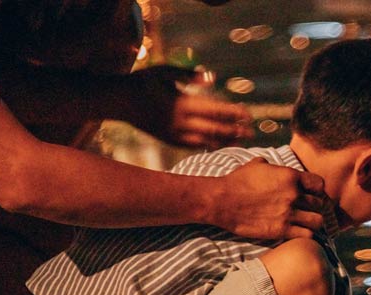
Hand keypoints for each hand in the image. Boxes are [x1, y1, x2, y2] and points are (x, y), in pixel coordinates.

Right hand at [128, 66, 252, 147]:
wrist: (118, 101)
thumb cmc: (143, 81)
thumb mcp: (164, 71)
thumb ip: (188, 74)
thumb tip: (211, 77)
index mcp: (182, 104)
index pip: (215, 111)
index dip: (233, 114)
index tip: (248, 114)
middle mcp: (180, 122)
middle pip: (215, 129)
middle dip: (235, 131)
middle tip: (252, 131)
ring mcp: (174, 134)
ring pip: (206, 141)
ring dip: (225, 141)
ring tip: (241, 140)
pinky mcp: (169, 140)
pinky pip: (194, 146)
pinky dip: (209, 145)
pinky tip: (220, 144)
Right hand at [211, 159, 327, 239]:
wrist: (222, 200)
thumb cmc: (237, 181)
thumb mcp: (256, 165)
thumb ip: (271, 165)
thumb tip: (270, 164)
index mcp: (290, 176)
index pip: (319, 184)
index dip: (316, 190)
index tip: (309, 194)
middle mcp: (293, 194)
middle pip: (319, 204)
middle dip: (313, 207)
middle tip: (305, 210)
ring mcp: (288, 213)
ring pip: (318, 220)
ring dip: (313, 222)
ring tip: (305, 223)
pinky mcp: (281, 230)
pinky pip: (308, 235)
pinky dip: (306, 234)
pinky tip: (298, 232)